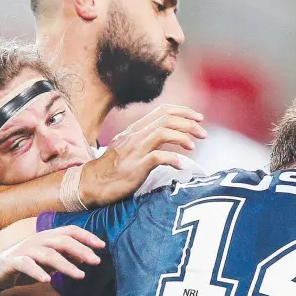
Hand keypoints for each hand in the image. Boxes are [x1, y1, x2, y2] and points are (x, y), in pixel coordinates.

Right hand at [0, 227, 104, 290]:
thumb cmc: (27, 263)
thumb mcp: (49, 261)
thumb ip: (65, 257)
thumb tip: (85, 258)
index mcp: (48, 236)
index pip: (70, 231)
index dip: (87, 236)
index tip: (102, 246)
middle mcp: (38, 239)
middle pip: (63, 241)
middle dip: (81, 250)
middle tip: (96, 261)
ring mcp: (26, 250)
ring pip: (48, 254)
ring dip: (66, 265)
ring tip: (80, 275)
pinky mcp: (13, 261)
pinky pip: (26, 265)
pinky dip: (37, 272)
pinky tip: (47, 280)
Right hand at [80, 104, 205, 206]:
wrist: (92, 184)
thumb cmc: (112, 168)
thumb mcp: (127, 147)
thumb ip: (144, 139)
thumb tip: (165, 135)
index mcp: (135, 129)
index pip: (163, 111)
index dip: (184, 112)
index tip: (198, 119)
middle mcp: (136, 135)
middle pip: (167, 119)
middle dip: (189, 123)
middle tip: (203, 133)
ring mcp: (136, 150)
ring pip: (164, 132)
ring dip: (183, 137)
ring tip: (194, 147)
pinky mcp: (137, 166)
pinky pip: (160, 157)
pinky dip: (174, 159)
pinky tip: (182, 166)